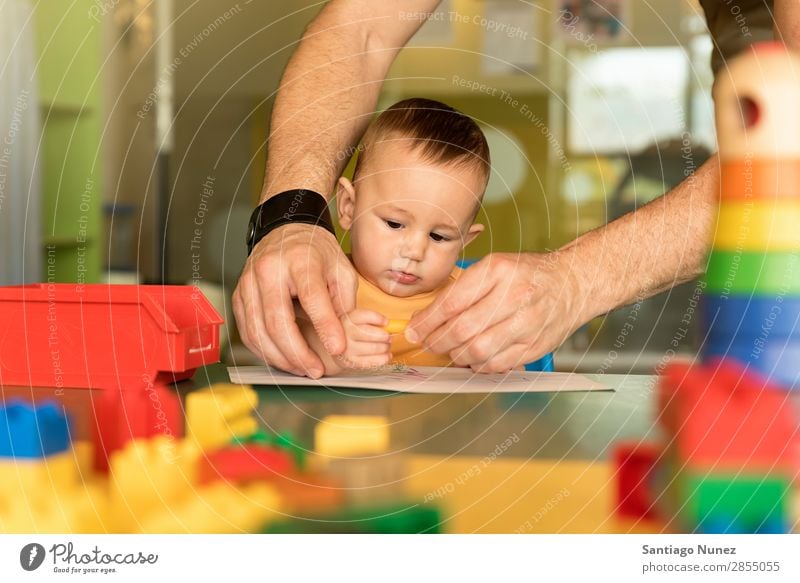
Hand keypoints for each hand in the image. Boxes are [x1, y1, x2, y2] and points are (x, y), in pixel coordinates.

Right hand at [233, 223, 356, 377]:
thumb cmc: (316, 252)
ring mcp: (248, 284)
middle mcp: (267, 270)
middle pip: (277, 321)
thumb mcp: (340, 268)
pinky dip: (264, 351)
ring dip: (281, 358)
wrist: (285, 231)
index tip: (339, 349)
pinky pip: (247, 332)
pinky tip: (283, 359)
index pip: (311, 297)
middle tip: (316, 370)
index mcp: (298, 259)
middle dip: (298, 352)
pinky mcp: (239, 296)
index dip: (326, 326)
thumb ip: (344, 300)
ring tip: (302, 369)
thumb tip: (345, 334)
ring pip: (258, 332)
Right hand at [334, 309, 391, 370]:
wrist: (336, 348)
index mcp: (347, 319)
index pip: (363, 316)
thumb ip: (371, 319)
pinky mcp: (350, 362)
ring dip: (385, 347)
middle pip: (370, 333)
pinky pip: (371, 362)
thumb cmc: (352, 332)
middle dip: (384, 336)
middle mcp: (344, 334)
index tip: (386, 322)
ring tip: (387, 346)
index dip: (378, 318)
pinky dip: (383, 358)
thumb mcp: (357, 320)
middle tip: (389, 337)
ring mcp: (346, 349)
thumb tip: (390, 324)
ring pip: (373, 348)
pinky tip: (386, 355)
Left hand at [404, 252, 585, 372]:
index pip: (451, 302)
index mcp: (498, 271)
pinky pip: (497, 364)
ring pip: (478, 351)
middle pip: (461, 330)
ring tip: (449, 350)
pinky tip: (473, 357)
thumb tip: (427, 318)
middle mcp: (514, 296)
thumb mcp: (494, 266)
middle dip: (437, 341)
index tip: (413, 330)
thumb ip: (462, 289)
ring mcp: (527, 323)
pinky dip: (478, 365)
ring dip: (456, 355)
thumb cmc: (528, 274)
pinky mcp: (535, 345)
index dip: (426, 322)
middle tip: (427, 343)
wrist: (573, 282)